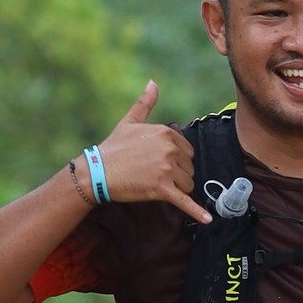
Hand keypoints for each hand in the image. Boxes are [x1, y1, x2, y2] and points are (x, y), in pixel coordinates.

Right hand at [94, 82, 207, 223]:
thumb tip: (153, 83)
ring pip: (188, 185)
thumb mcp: (130, 122)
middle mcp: (169, 149)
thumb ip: (145, 103)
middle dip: (177, 175)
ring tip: (154, 186)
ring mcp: (167, 169)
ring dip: (176, 189)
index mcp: (166, 133)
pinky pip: (185, 201)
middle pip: (189, 169)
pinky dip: (197, 212)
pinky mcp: (162, 189)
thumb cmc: (112, 148)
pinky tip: (207, 220)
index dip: (176, 161)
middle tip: (153, 175)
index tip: (159, 164)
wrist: (96, 172)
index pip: (188, 152)